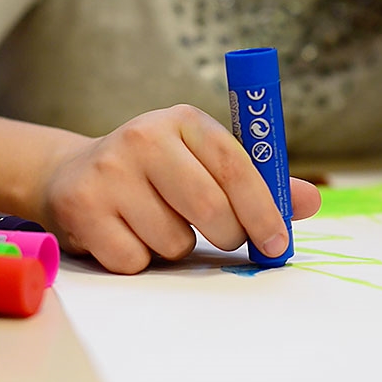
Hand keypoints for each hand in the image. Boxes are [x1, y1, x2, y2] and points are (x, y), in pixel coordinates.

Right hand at [41, 104, 320, 272]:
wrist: (71, 175)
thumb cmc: (156, 174)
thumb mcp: (204, 164)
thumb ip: (258, 183)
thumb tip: (310, 201)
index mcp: (183, 121)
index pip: (236, 167)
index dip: (264, 210)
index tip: (278, 244)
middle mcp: (143, 137)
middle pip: (210, 207)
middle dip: (228, 235)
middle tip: (224, 237)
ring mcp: (108, 172)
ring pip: (174, 241)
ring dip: (177, 247)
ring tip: (156, 222)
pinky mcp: (81, 208)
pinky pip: (136, 260)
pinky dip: (141, 260)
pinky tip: (126, 234)